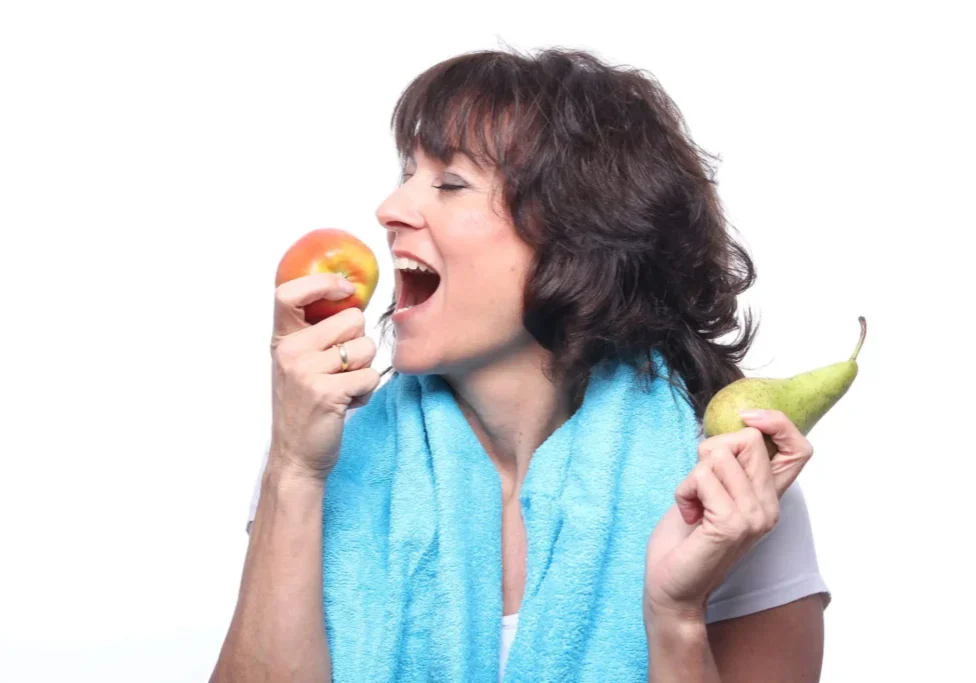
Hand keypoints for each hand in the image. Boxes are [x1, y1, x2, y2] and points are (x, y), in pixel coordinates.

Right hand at [269, 273, 380, 480]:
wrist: (295, 456)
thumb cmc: (304, 407)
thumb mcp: (299, 364)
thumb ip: (316, 334)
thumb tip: (354, 299)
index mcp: (282, 340)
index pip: (288, 293)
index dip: (321, 283)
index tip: (344, 289)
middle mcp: (290, 351)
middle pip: (353, 319)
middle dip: (359, 344)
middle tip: (342, 370)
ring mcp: (306, 372)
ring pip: (366, 348)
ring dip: (365, 370)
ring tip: (343, 388)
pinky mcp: (327, 393)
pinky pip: (371, 376)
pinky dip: (367, 391)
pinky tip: (348, 403)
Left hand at [644, 410, 813, 620]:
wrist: (671, 586)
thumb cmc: (686, 537)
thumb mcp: (712, 490)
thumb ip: (729, 464)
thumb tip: (734, 424)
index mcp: (769, 497)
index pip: (799, 450)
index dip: (779, 423)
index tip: (747, 417)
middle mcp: (770, 507)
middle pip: (747, 438)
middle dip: (710, 450)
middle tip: (700, 485)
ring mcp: (755, 516)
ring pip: (718, 455)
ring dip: (691, 476)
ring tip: (693, 506)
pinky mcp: (733, 524)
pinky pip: (702, 477)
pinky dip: (684, 491)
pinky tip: (689, 516)